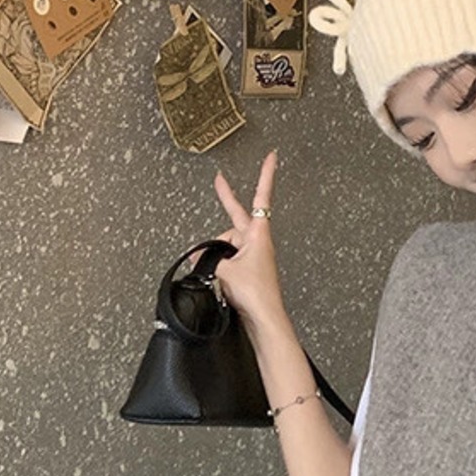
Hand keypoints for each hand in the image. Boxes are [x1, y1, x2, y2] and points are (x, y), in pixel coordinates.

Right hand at [212, 151, 286, 332]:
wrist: (264, 319)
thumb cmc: (255, 294)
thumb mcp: (225, 270)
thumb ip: (210, 259)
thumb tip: (203, 262)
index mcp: (259, 234)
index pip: (262, 197)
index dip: (265, 175)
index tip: (272, 156)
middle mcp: (258, 242)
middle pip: (232, 224)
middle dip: (221, 218)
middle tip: (218, 181)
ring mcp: (253, 257)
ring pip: (226, 246)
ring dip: (216, 256)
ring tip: (219, 274)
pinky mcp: (248, 271)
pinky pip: (228, 261)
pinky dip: (219, 267)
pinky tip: (217, 280)